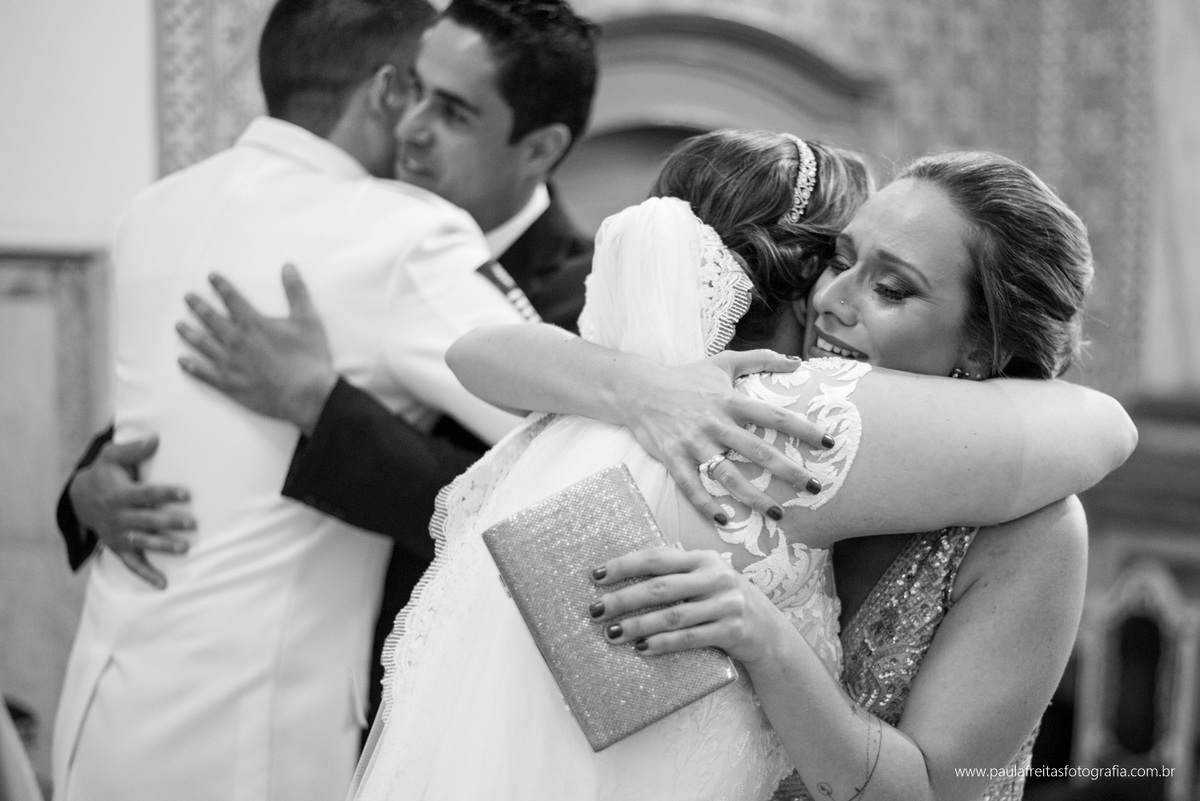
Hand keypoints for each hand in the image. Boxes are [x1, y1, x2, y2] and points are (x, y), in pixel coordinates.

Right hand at [69, 435, 193, 588]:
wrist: (80, 499)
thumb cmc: (104, 473)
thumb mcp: (111, 456)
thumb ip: (132, 448)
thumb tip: (156, 438)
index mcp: (120, 494)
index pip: (146, 495)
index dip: (166, 493)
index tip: (187, 493)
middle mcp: (119, 517)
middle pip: (147, 520)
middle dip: (169, 522)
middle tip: (193, 523)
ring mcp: (119, 535)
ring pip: (142, 542)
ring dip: (163, 546)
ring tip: (185, 548)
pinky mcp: (119, 548)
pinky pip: (132, 564)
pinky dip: (146, 575)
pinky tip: (164, 584)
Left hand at [176, 264, 336, 435]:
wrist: (307, 396)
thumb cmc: (309, 358)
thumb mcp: (308, 320)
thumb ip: (296, 291)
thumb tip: (288, 267)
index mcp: (254, 324)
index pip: (232, 299)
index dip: (221, 286)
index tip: (211, 277)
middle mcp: (236, 341)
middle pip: (211, 319)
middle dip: (198, 306)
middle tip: (188, 298)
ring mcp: (230, 364)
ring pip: (203, 345)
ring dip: (189, 333)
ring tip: (179, 325)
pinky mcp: (230, 384)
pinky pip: (205, 374)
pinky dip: (192, 367)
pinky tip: (182, 361)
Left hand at [589, 547, 781, 665]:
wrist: (768, 630)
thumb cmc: (723, 601)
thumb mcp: (706, 578)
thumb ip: (675, 573)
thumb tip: (622, 577)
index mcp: (704, 559)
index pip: (657, 558)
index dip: (624, 566)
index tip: (596, 576)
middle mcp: (716, 578)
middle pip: (660, 588)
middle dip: (623, 599)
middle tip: (595, 611)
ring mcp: (726, 605)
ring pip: (672, 616)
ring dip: (638, 626)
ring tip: (612, 634)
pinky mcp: (732, 631)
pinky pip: (690, 638)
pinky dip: (664, 644)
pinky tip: (642, 649)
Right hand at [620, 350, 831, 523]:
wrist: (638, 388)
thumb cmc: (685, 377)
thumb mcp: (723, 362)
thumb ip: (761, 359)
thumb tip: (798, 361)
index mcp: (729, 400)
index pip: (774, 415)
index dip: (803, 428)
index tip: (828, 443)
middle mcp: (714, 423)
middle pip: (757, 449)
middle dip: (787, 470)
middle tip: (814, 487)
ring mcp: (693, 442)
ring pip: (727, 474)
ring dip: (753, 497)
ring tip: (778, 514)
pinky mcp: (672, 457)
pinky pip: (691, 486)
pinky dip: (706, 504)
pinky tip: (725, 521)